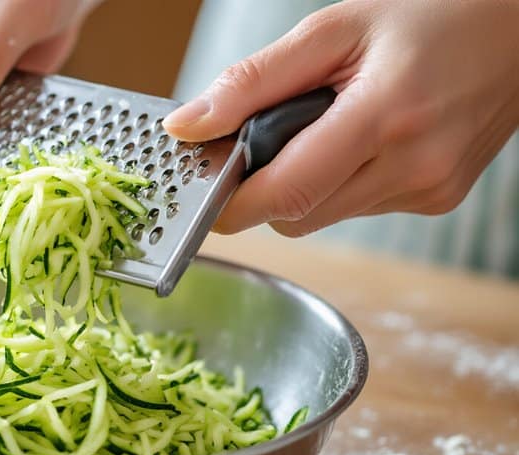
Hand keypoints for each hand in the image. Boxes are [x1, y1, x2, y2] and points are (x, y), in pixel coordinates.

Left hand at [163, 0, 518, 236]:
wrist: (514, 27)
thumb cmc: (428, 15)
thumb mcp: (332, 30)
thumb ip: (252, 83)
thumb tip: (187, 126)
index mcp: (385, 117)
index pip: (286, 194)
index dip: (232, 203)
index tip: (203, 189)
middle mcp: (414, 167)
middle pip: (296, 216)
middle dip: (265, 188)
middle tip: (266, 137)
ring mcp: (429, 190)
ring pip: (324, 217)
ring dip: (305, 184)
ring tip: (327, 125)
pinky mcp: (437, 200)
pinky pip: (358, 208)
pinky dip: (341, 183)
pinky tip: (363, 140)